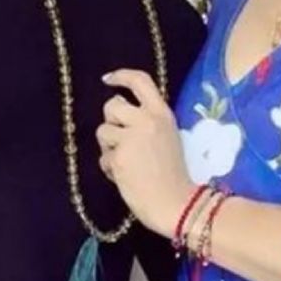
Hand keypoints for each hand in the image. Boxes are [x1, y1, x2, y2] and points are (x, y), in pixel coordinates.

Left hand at [96, 69, 195, 237]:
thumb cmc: (174, 174)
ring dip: (109, 147)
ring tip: (126, 162)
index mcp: (162, 114)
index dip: (121, 76)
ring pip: (102, 132)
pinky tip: (126, 178)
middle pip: (111, 105)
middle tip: (121, 139)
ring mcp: (131, 138)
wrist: (177, 203)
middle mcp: (147, 120)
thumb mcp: (168, 137)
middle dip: (111, 122)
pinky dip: (110, 168)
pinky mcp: (119, 157)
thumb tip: (120, 110)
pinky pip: (103, 157)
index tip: (108, 79)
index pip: (140, 81)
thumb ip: (148, 122)